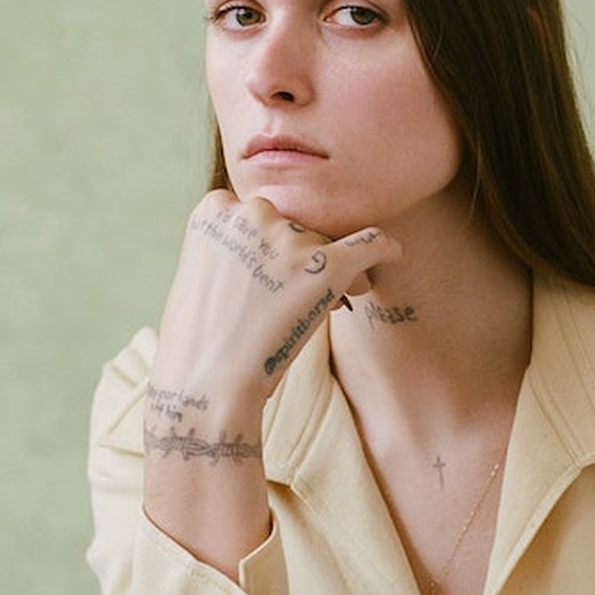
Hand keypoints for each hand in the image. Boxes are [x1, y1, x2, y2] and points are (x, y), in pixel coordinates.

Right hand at [151, 190, 400, 407]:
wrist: (206, 386)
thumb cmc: (199, 341)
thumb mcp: (201, 274)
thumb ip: (233, 247)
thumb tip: (285, 247)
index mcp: (216, 209)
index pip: (255, 214)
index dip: (268, 244)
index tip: (273, 269)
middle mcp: (254, 213)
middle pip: (291, 225)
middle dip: (298, 255)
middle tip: (294, 295)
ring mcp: (291, 238)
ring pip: (323, 243)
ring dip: (327, 270)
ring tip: (318, 309)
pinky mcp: (328, 267)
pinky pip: (371, 244)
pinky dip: (384, 249)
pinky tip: (394, 255)